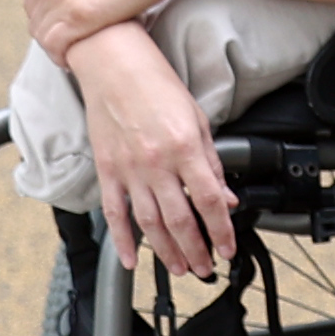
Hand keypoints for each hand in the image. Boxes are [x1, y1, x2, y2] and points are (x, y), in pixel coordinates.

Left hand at [14, 0, 192, 65]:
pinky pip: (55, 47)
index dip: (50, 18)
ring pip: (42, 36)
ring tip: (79, 53)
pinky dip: (62, 57)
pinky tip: (79, 60)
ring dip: (57, 48)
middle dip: (51, 34)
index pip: (33, 0)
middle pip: (35, 19)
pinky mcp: (79, 17)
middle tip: (76, 44)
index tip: (70, 27)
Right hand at [76, 27, 234, 280]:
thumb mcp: (197, 119)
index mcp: (185, 148)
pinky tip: (131, 261)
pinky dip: (122, 240)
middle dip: (196, 250)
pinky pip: (114, 213)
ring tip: (180, 269)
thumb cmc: (157, 86)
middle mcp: (156, 163)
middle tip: (205, 270)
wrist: (114, 66)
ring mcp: (128, 170)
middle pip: (180, 219)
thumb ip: (211, 162)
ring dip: (166, 252)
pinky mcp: (106, 170)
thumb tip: (227, 196)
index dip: (221, 230)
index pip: (210, 201)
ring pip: (149, 223)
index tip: (228, 249)